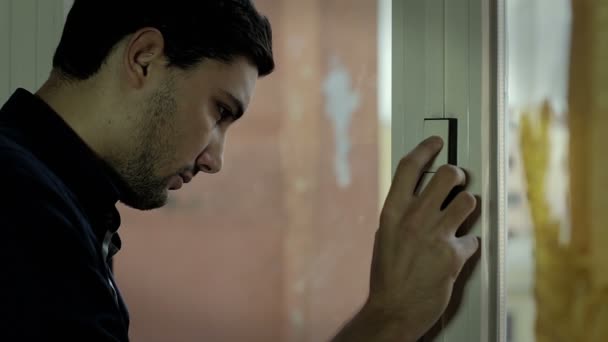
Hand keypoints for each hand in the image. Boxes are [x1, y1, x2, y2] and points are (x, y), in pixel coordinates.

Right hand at [364, 136, 479, 339]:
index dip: (426, 149)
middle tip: (458, 179)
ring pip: (468, 201)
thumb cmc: (387, 276)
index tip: (436, 142)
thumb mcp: (384, 236)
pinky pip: (473, 238)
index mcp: (392, 212)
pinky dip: (468, 243)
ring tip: (461, 214)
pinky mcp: (454, 255)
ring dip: (468, 206)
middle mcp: (414, 218)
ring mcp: (435, 235)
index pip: (409, 167)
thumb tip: (415, 197)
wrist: (393, 309)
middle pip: (446, 175)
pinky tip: (458, 250)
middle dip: (457, 174)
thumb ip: (400, 214)